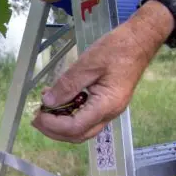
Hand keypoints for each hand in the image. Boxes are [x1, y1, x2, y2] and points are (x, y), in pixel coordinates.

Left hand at [31, 1, 175, 143]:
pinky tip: (58, 102)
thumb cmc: (118, 48)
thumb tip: (49, 103)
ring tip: (44, 109)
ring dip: (60, 124)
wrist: (140, 40)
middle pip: (78, 135)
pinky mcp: (106, 104)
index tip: (37, 114)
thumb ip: (67, 85)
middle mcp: (110, 113)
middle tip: (36, 117)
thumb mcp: (88, 64)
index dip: (52, 125)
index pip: (75, 127)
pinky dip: (68, 114)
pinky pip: (85, 117)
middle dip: (54, 130)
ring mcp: (109, 110)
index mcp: (107, 105)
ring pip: (81, 129)